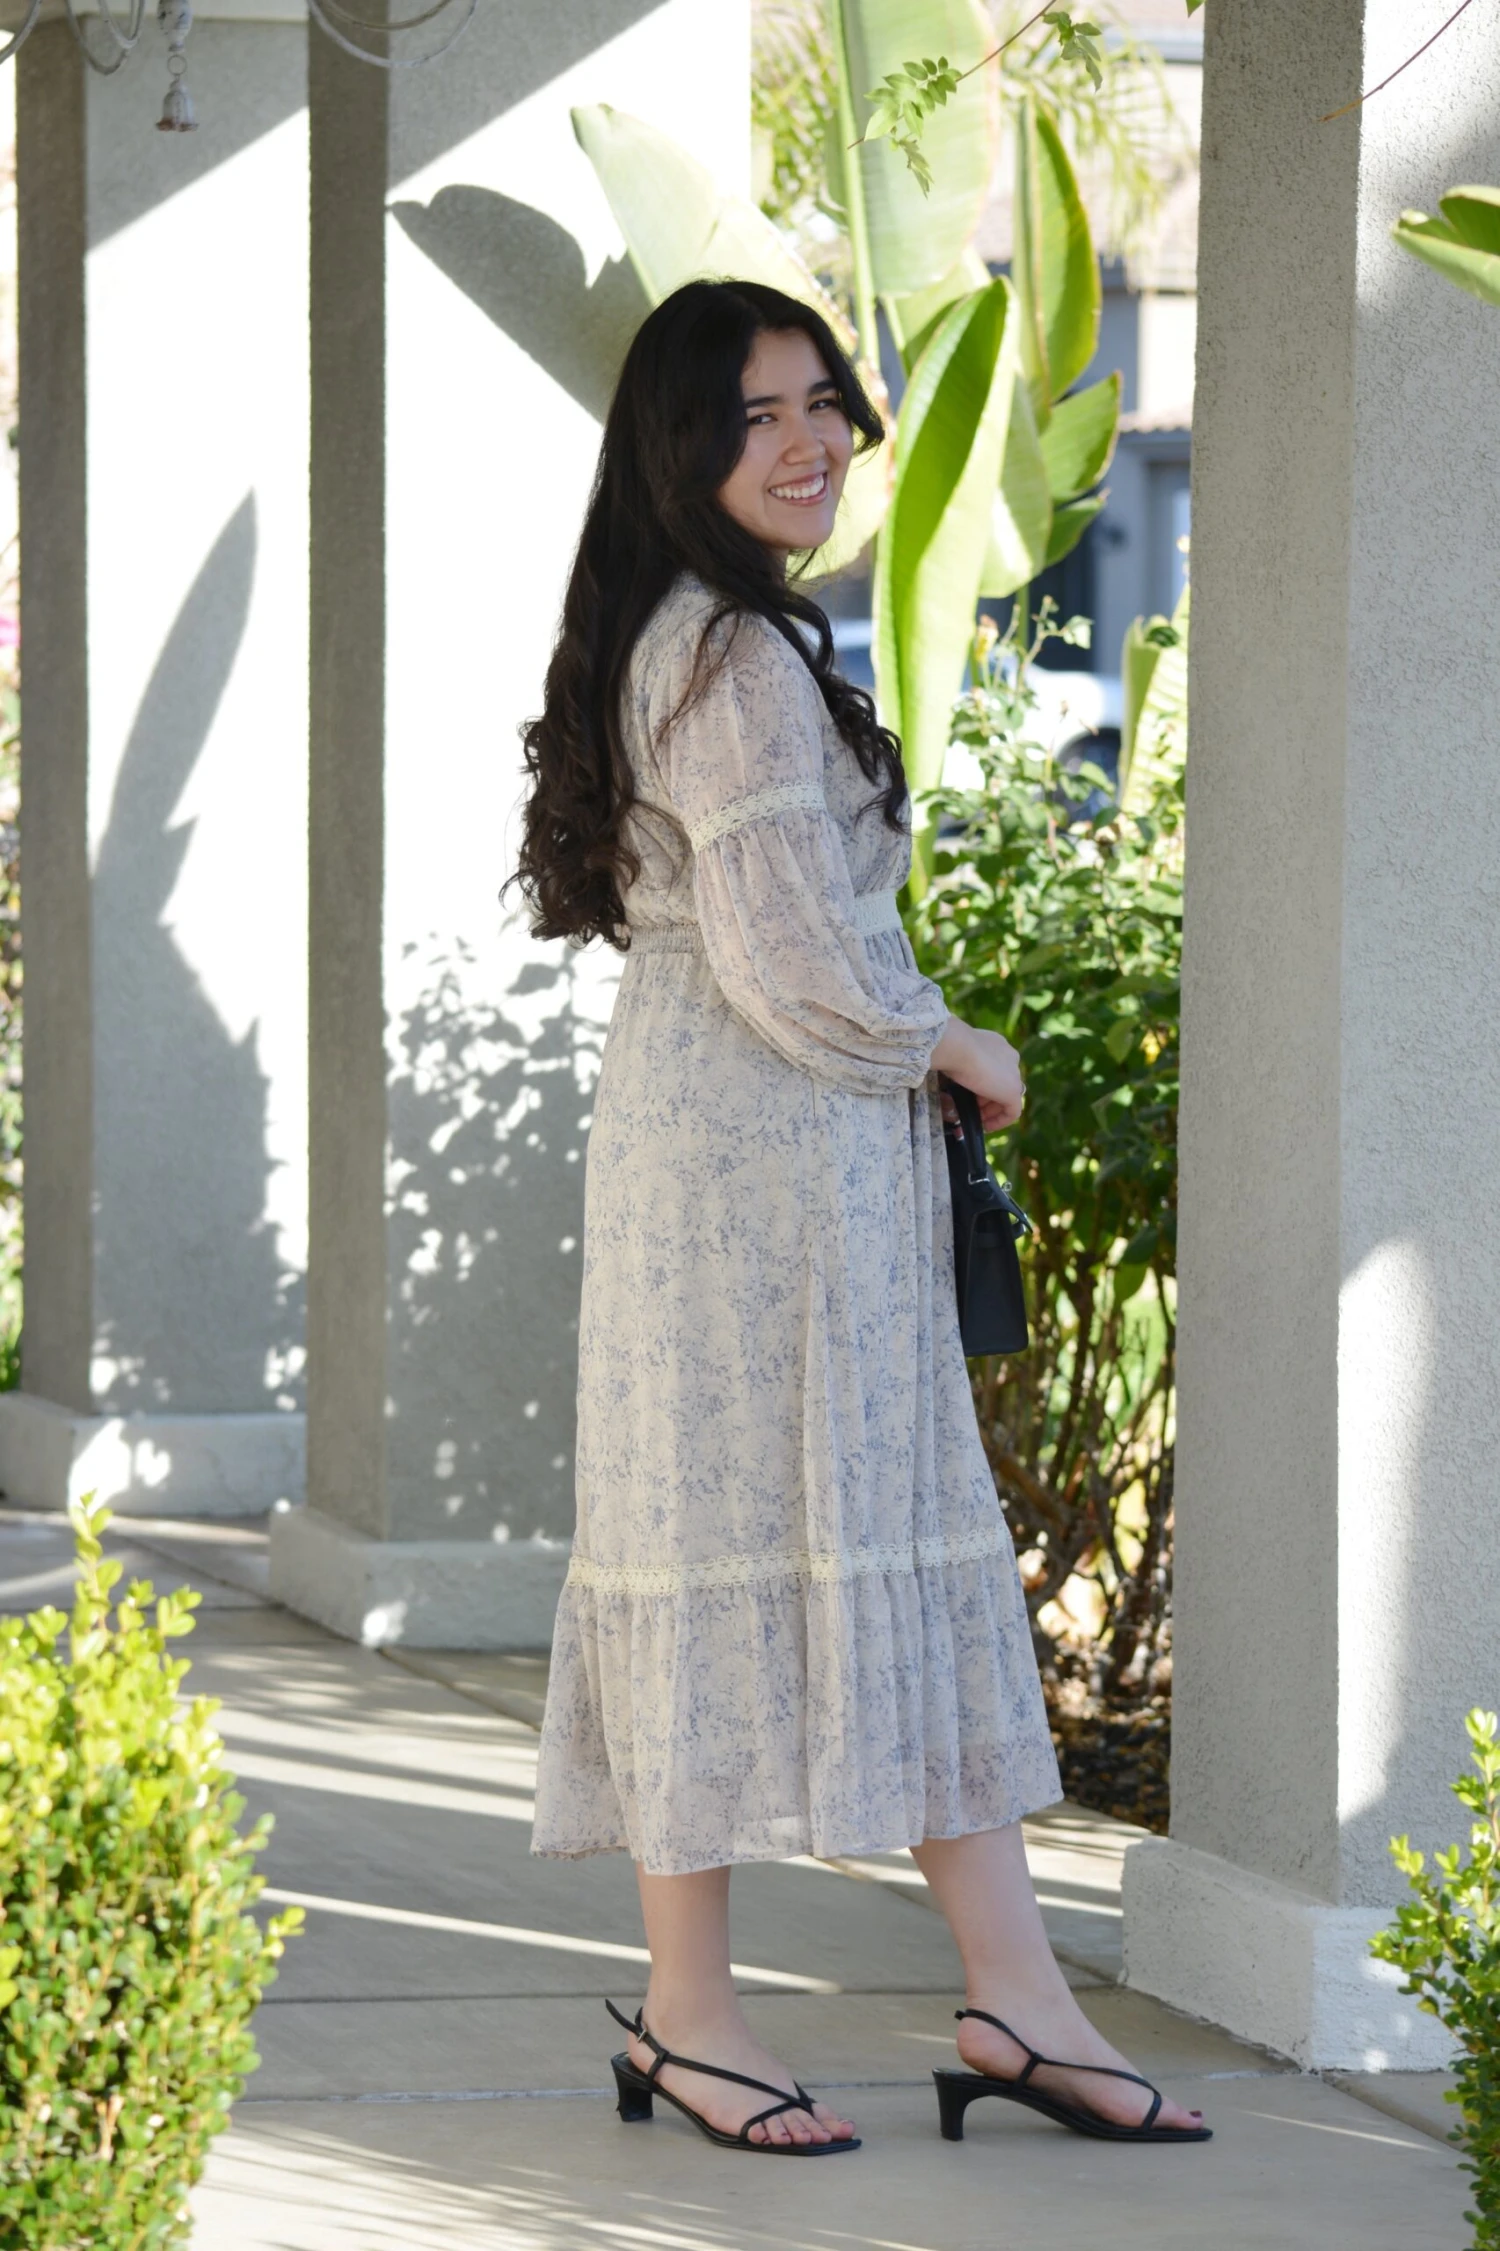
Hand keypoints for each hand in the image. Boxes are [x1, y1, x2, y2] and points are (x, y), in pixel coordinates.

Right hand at [930, 1016, 1024, 1132]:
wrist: (957, 1047)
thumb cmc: (949, 1047)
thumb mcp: (956, 1054)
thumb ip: (961, 1064)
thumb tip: (953, 1075)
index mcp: (997, 1044)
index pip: (996, 1068)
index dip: (984, 1084)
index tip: (970, 1096)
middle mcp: (1009, 1056)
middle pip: (1002, 1083)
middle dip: (987, 1099)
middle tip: (971, 1109)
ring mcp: (1014, 1074)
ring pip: (1007, 1096)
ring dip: (991, 1110)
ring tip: (975, 1118)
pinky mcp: (1013, 1091)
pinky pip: (1013, 1111)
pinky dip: (1000, 1121)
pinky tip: (985, 1127)